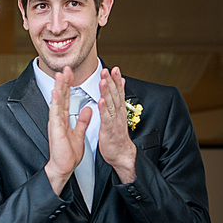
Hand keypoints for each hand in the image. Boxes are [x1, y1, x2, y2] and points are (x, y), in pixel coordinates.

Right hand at [44, 66, 92, 193]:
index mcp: (63, 119)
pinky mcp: (55, 129)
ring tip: (60, 74)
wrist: (63, 167)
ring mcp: (55, 123)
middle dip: (64, 82)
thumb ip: (82, 120)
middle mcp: (58, 119)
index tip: (71, 74)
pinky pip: (56, 113)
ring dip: (59, 87)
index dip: (69, 86)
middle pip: (61, 96)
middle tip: (66, 68)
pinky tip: (56, 92)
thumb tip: (87, 109)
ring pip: (57, 101)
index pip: (67, 98)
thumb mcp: (79, 133)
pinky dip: (56, 102)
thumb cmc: (68, 154)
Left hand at [97, 66, 135, 182]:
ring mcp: (114, 121)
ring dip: (107, 91)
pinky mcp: (109, 130)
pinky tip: (101, 101)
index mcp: (118, 110)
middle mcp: (118, 113)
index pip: (118, 92)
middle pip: (115, 95)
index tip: (114, 69)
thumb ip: (119, 100)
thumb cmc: (117, 136)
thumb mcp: (118, 115)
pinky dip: (104, 109)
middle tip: (108, 70)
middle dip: (111, 82)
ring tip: (104, 80)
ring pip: (111, 104)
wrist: (121, 154)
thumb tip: (121, 85)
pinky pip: (106, 118)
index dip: (116, 80)